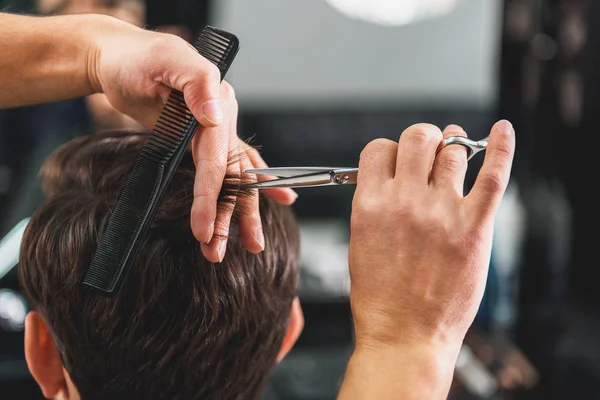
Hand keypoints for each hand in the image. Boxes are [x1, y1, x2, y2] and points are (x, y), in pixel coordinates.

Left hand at [87, 16, 296, 260]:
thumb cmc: (137, 60)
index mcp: (218, 100)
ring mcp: (217, 128)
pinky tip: (277, 196)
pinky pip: (234, 163)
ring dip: (235, 213)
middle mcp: (224, 117)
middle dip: (232, 216)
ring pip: (234, 176)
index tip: (203, 230)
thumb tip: (215, 118)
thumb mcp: (165, 62)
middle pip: (235, 174)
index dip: (211, 197)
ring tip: (233, 246)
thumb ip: (197, 85)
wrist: (121, 60)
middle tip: (223, 251)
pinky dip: (255, 183)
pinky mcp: (207, 136)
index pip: (218, 159)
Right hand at [348, 120, 514, 354]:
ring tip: (457, 146)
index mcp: (369, 204)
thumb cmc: (380, 297)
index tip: (396, 161)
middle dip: (422, 138)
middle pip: (417, 138)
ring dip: (454, 143)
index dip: (388, 151)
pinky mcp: (474, 228)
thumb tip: (392, 179)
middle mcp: (404, 201)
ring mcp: (441, 212)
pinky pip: (492, 176)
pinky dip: (501, 148)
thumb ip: (375, 205)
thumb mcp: (360, 242)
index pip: (378, 150)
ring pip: (452, 151)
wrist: (404, 335)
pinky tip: (503, 131)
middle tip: (428, 149)